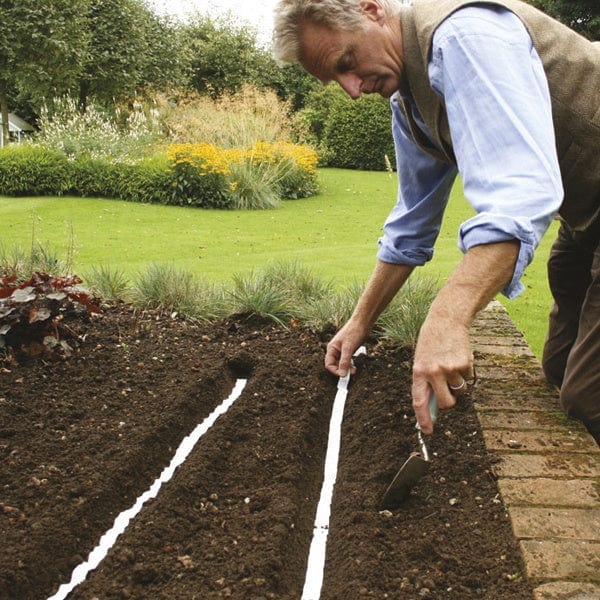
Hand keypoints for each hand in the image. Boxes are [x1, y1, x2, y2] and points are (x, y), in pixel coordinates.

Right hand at [324, 319, 367, 376]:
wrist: (362, 323)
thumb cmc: (354, 332)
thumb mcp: (348, 348)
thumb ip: (344, 361)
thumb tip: (342, 374)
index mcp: (332, 348)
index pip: (329, 364)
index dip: (335, 371)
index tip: (343, 376)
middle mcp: (335, 350)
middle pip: (335, 365)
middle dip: (342, 370)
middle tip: (350, 374)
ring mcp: (342, 350)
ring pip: (342, 363)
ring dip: (347, 368)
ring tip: (354, 370)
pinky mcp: (349, 350)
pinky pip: (347, 360)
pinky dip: (351, 364)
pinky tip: (355, 365)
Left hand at [411, 313, 474, 433]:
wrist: (446, 320)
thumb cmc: (431, 343)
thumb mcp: (421, 361)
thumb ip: (426, 382)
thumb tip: (434, 408)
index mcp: (418, 372)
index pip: (419, 401)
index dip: (423, 419)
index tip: (427, 431)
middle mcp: (433, 372)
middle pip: (446, 403)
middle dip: (449, 402)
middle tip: (447, 391)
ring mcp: (449, 368)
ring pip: (459, 391)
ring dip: (458, 384)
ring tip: (450, 365)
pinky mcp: (464, 364)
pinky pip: (468, 378)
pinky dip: (465, 372)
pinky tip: (458, 357)